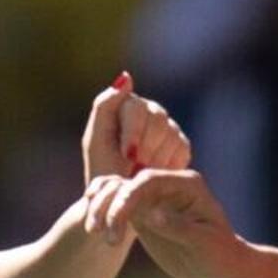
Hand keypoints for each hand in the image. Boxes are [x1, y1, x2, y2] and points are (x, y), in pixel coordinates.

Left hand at [82, 71, 195, 187]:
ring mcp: (166, 126)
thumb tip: (127, 76)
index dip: (133, 132)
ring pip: (171, 133)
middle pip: (157, 119)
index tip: (128, 155)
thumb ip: (104, 106)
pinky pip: (182, 147)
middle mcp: (148, 110)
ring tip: (142, 173)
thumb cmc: (103, 171)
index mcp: (125, 105)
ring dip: (156, 158)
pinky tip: (156, 174)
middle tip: (136, 169)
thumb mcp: (96, 140)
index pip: (135, 108)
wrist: (122, 201)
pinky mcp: (180, 143)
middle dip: (146, 148)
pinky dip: (169, 164)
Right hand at [90, 166, 240, 277]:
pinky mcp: (143, 215)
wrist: (219, 267)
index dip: (129, 195)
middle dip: (113, 205)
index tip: (116, 217)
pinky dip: (104, 216)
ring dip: (104, 210)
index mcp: (186, 184)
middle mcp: (167, 187)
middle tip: (102, 232)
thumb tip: (152, 215)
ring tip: (96, 233)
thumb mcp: (203, 242)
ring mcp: (154, 200)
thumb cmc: (219, 253)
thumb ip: (178, 226)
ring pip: (120, 194)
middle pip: (131, 185)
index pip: (150, 181)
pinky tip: (95, 228)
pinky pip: (118, 208)